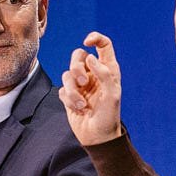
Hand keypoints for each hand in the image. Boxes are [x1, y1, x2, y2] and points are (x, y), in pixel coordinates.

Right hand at [58, 31, 123, 145]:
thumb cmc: (109, 116)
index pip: (103, 45)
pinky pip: (63, 89)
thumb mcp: (112, 94)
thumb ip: (103, 73)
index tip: (87, 42)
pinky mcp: (70, 95)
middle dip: (77, 67)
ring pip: (67, 73)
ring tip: (82, 104)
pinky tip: (78, 109)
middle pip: (78, 56)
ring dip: (73, 90)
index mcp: (108, 70)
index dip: (95, 38)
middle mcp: (93, 74)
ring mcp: (80, 84)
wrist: (97, 137)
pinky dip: (69, 99)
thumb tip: (90, 57)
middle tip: (83, 82)